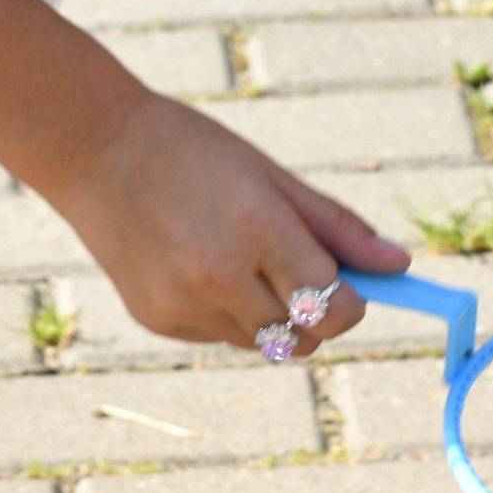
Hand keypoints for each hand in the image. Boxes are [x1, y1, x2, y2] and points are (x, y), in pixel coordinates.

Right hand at [36, 91, 409, 357]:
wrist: (92, 149)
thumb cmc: (190, 148)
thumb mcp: (269, 173)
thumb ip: (337, 226)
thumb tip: (400, 265)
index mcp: (257, 229)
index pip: (334, 305)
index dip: (353, 299)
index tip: (349, 281)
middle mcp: (220, 277)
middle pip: (306, 337)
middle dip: (321, 315)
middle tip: (304, 273)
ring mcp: (185, 305)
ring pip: (264, 344)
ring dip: (275, 317)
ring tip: (243, 259)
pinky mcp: (159, 322)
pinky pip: (221, 337)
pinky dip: (229, 314)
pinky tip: (200, 265)